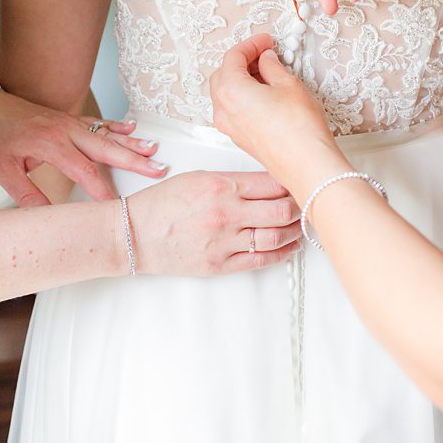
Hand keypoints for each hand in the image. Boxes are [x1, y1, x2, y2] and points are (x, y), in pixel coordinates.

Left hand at [0, 91, 165, 207]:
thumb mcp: (1, 170)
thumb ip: (26, 195)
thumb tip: (47, 220)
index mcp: (49, 143)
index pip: (85, 170)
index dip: (103, 190)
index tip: (119, 207)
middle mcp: (64, 129)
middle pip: (106, 148)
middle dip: (134, 161)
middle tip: (159, 170)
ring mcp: (68, 122)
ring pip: (106, 134)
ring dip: (132, 142)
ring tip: (155, 150)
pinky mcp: (67, 119)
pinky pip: (97, 123)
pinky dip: (116, 126)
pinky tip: (133, 128)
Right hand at [128, 168, 301, 275]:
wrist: (133, 234)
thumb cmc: (162, 203)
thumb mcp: (196, 178)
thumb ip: (232, 181)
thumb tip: (266, 183)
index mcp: (221, 184)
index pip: (272, 183)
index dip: (292, 183)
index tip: (301, 182)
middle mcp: (227, 212)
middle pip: (282, 209)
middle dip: (301, 206)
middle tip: (309, 203)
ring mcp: (225, 241)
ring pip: (276, 235)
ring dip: (295, 230)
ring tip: (302, 224)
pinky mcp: (220, 264)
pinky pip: (260, 259)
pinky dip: (282, 253)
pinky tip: (290, 246)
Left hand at [210, 34, 349, 200]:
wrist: (306, 164)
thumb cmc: (299, 129)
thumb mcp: (288, 85)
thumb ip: (272, 67)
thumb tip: (266, 60)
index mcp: (230, 90)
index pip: (233, 57)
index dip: (250, 44)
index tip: (265, 41)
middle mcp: (223, 109)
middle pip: (223, 74)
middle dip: (242, 60)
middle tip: (264, 52)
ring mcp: (230, 126)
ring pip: (226, 93)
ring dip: (242, 78)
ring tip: (267, 71)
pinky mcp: (240, 138)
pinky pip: (233, 109)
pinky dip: (243, 95)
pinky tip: (265, 92)